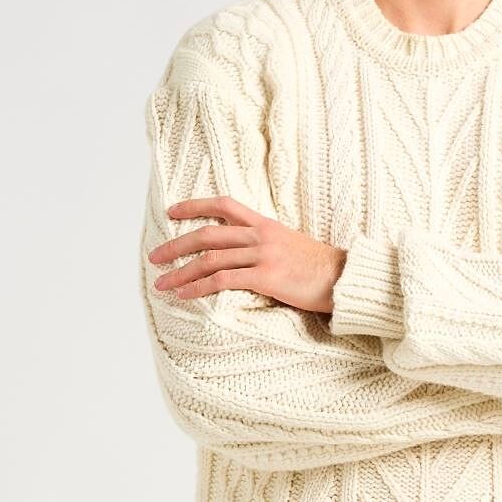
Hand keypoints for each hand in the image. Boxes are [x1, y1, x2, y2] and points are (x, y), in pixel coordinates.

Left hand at [148, 196, 346, 312]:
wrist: (345, 278)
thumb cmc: (321, 269)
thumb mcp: (291, 246)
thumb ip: (266, 245)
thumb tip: (245, 256)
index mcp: (265, 224)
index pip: (223, 205)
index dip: (194, 205)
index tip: (172, 212)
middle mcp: (260, 235)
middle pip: (207, 234)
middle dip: (176, 245)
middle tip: (155, 257)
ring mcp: (262, 255)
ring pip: (210, 259)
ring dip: (181, 272)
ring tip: (162, 283)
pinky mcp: (266, 277)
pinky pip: (223, 280)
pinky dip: (199, 288)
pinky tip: (185, 295)